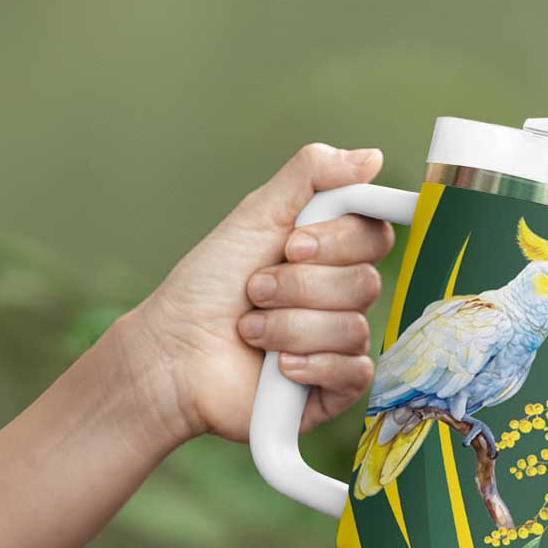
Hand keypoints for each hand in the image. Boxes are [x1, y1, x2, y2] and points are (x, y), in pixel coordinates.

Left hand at [117, 144, 393, 445]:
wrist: (173, 354)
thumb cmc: (207, 286)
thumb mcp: (255, 216)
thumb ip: (312, 177)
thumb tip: (373, 157)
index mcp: (330, 254)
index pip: (375, 235)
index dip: (339, 241)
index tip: (293, 244)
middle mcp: (341, 297)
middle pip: (366, 282)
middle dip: (300, 286)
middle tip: (254, 290)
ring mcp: (340, 344)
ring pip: (353, 328)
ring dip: (289, 327)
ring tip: (249, 330)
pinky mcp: (334, 389)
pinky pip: (354, 372)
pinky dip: (310, 365)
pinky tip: (277, 368)